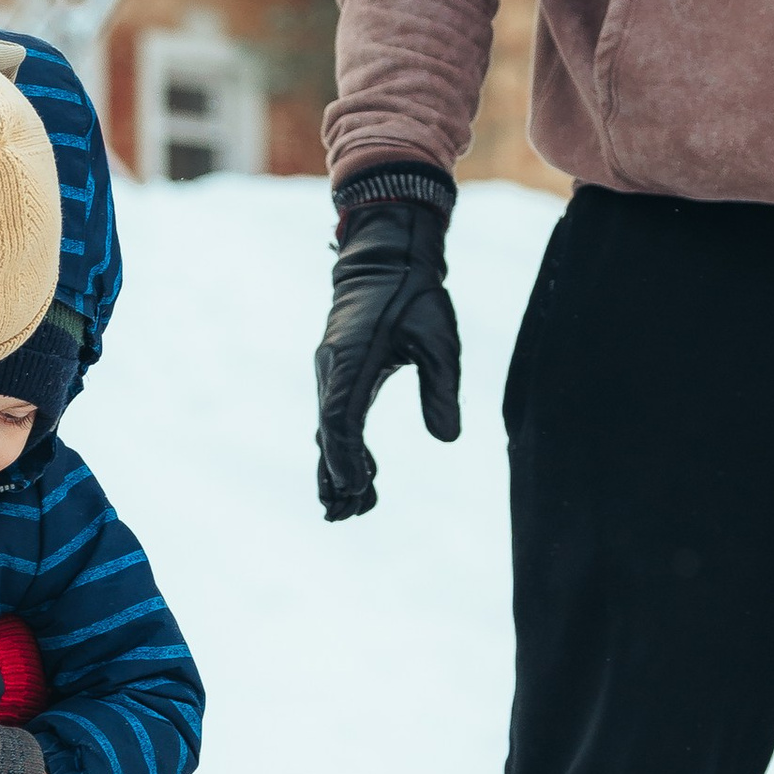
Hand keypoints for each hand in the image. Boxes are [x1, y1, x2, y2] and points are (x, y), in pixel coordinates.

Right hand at [315, 191, 461, 521]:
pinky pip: (336, 418)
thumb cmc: (415, 294)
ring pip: (328, 429)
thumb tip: (447, 439)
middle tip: (346, 515)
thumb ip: (441, 387)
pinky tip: (361, 475)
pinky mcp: (339, 373)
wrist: (386, 258)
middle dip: (336, 475)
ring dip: (337, 468)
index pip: (341, 418)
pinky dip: (344, 449)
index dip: (346, 456)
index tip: (357, 488)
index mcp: (352, 359)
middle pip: (327, 433)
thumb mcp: (440, 337)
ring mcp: (331, 372)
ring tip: (349, 509)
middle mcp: (332, 368)